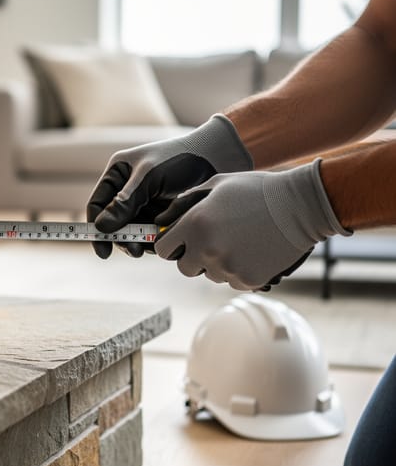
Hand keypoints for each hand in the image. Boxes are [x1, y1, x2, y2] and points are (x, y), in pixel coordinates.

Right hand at [87, 114, 252, 258]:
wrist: (217, 158)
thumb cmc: (180, 159)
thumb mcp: (148, 177)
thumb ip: (125, 202)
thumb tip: (101, 228)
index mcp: (118, 173)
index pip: (97, 204)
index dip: (97, 228)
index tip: (104, 250)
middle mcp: (127, 188)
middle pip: (114, 221)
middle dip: (122, 238)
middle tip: (134, 252)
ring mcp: (144, 201)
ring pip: (133, 229)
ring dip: (139, 241)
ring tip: (150, 248)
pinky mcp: (160, 211)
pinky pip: (150, 230)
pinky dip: (153, 238)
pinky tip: (162, 242)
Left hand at [154, 159, 350, 290]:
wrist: (301, 206)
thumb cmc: (257, 191)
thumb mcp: (217, 185)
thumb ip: (186, 202)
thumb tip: (164, 219)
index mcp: (194, 224)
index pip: (164, 249)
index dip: (172, 245)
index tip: (181, 242)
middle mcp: (207, 248)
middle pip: (185, 268)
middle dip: (193, 257)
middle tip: (213, 241)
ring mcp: (228, 267)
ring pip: (210, 274)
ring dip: (218, 263)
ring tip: (240, 241)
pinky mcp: (248, 280)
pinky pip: (233, 281)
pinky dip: (239, 271)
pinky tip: (253, 251)